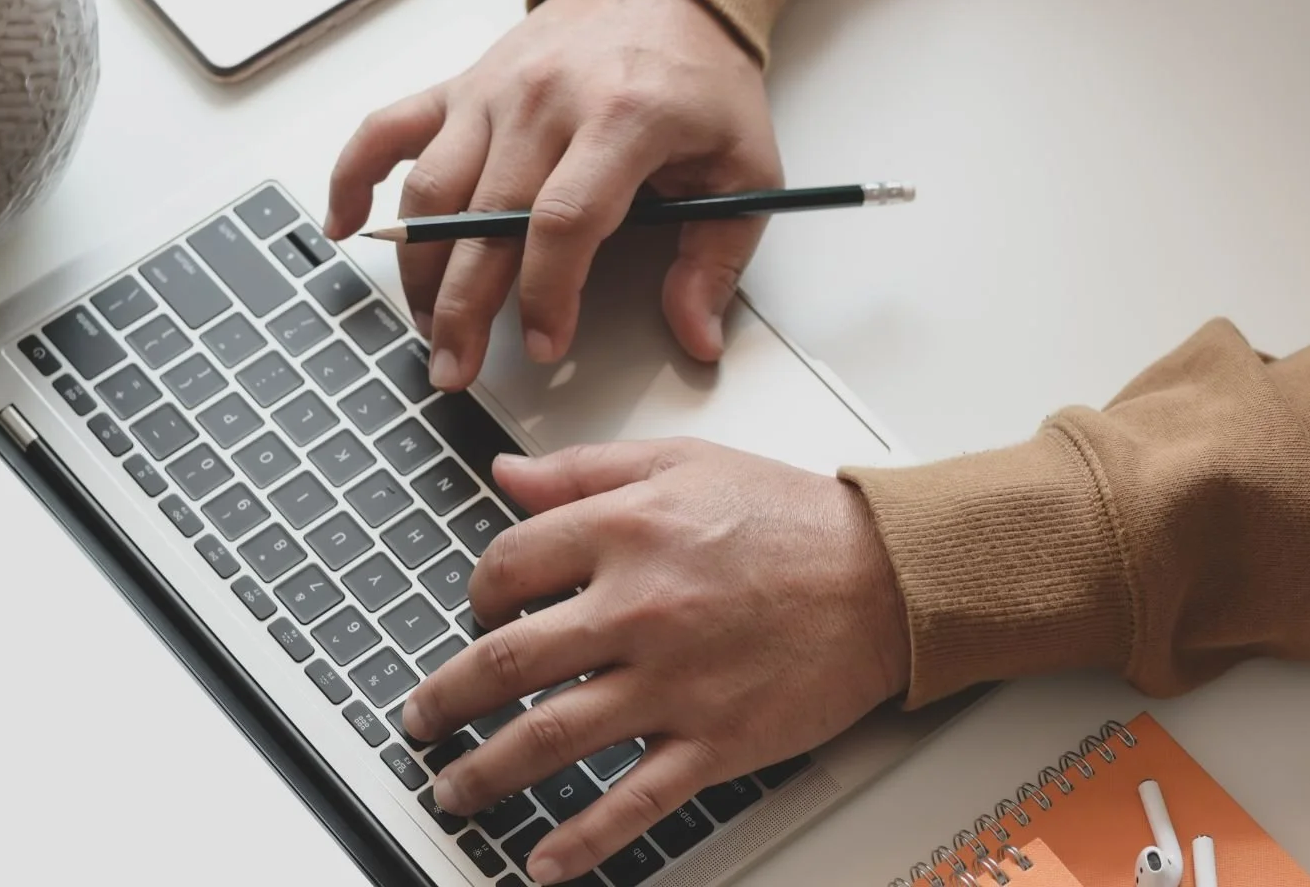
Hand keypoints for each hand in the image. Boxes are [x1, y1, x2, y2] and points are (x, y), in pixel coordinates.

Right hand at [324, 0, 783, 385]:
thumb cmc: (700, 81)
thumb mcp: (744, 167)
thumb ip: (717, 258)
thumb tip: (696, 336)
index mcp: (622, 118)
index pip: (564, 221)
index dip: (546, 294)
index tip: (546, 345)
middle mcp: (545, 101)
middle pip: (485, 218)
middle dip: (465, 308)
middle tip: (458, 370)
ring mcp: (493, 92)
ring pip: (432, 189)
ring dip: (418, 268)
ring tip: (430, 328)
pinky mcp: (460, 86)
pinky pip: (387, 129)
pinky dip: (352, 176)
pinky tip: (343, 226)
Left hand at [401, 440, 910, 883]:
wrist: (888, 577)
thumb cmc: (795, 518)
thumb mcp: (687, 462)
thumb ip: (588, 469)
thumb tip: (507, 475)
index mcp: (628, 531)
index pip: (508, 565)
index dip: (477, 592)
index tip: (477, 611)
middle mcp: (640, 608)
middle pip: (504, 662)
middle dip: (444, 697)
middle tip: (421, 717)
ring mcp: (675, 683)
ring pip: (549, 737)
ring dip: (485, 772)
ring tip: (453, 791)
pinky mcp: (715, 741)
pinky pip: (632, 801)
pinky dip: (580, 839)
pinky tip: (544, 859)